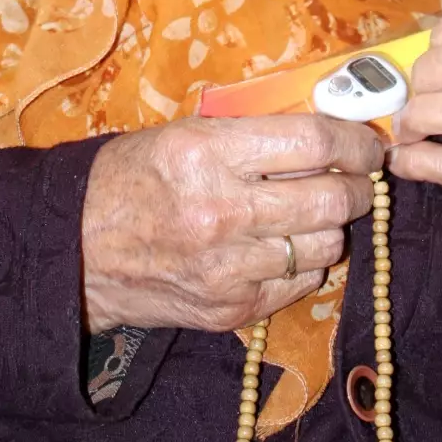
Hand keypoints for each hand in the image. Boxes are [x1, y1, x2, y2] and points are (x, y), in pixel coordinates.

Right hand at [82, 115, 383, 332]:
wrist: (75, 250)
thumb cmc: (133, 178)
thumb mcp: (185, 133)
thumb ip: (253, 133)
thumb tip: (328, 131)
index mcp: (207, 154)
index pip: (313, 143)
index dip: (355, 142)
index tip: (367, 144)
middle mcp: (221, 212)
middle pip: (331, 200)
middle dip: (357, 188)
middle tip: (355, 181)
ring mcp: (227, 269)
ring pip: (325, 247)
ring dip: (330, 228)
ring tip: (311, 214)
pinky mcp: (229, 310)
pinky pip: (298, 283)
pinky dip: (302, 262)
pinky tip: (280, 247)